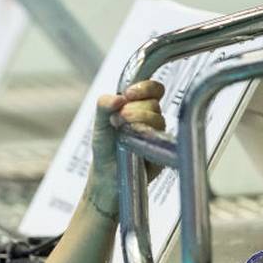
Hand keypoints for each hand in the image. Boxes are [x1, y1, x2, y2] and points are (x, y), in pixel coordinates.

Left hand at [90, 80, 166, 197]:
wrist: (107, 174)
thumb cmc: (106, 147)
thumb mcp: (100, 123)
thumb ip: (104, 105)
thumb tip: (118, 97)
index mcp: (140, 106)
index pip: (154, 89)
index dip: (145, 88)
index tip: (129, 94)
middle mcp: (152, 118)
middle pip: (153, 104)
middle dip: (134, 110)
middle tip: (117, 121)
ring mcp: (159, 134)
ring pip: (158, 119)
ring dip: (138, 123)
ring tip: (122, 134)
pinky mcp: (162, 150)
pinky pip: (160, 139)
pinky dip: (146, 138)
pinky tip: (134, 144)